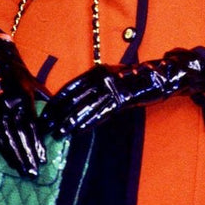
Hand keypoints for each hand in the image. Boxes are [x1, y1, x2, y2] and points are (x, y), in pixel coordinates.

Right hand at [0, 34, 48, 176]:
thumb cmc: (16, 73)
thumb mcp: (32, 85)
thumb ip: (40, 103)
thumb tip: (52, 121)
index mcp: (23, 98)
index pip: (32, 126)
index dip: (37, 144)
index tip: (43, 159)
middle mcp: (9, 106)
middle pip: (20, 136)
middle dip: (27, 155)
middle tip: (34, 173)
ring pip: (7, 139)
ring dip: (15, 156)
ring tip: (24, 171)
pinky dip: (2, 149)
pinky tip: (9, 160)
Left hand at [40, 49, 204, 137]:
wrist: (163, 76)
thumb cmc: (135, 80)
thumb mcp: (112, 80)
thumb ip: (94, 89)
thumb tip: (74, 104)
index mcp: (97, 71)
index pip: (69, 87)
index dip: (55, 102)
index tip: (42, 115)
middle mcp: (101, 76)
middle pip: (73, 97)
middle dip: (57, 113)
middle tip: (43, 127)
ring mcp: (112, 87)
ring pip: (85, 106)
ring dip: (70, 121)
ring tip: (57, 133)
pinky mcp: (123, 97)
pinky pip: (102, 112)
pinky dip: (88, 122)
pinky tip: (78, 131)